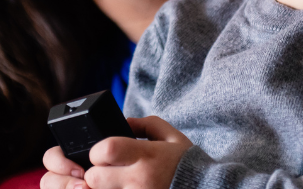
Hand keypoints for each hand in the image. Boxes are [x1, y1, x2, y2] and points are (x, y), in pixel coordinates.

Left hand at [41, 116, 192, 188]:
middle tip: (108, 172)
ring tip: (118, 183)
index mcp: (147, 156)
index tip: (102, 153)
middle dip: (95, 173)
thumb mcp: (171, 137)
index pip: (106, 150)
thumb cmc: (186, 165)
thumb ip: (144, 125)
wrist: (207, 188)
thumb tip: (122, 120)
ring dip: (103, 187)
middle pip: (94, 177)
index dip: (97, 151)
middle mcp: (140, 181)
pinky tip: (122, 188)